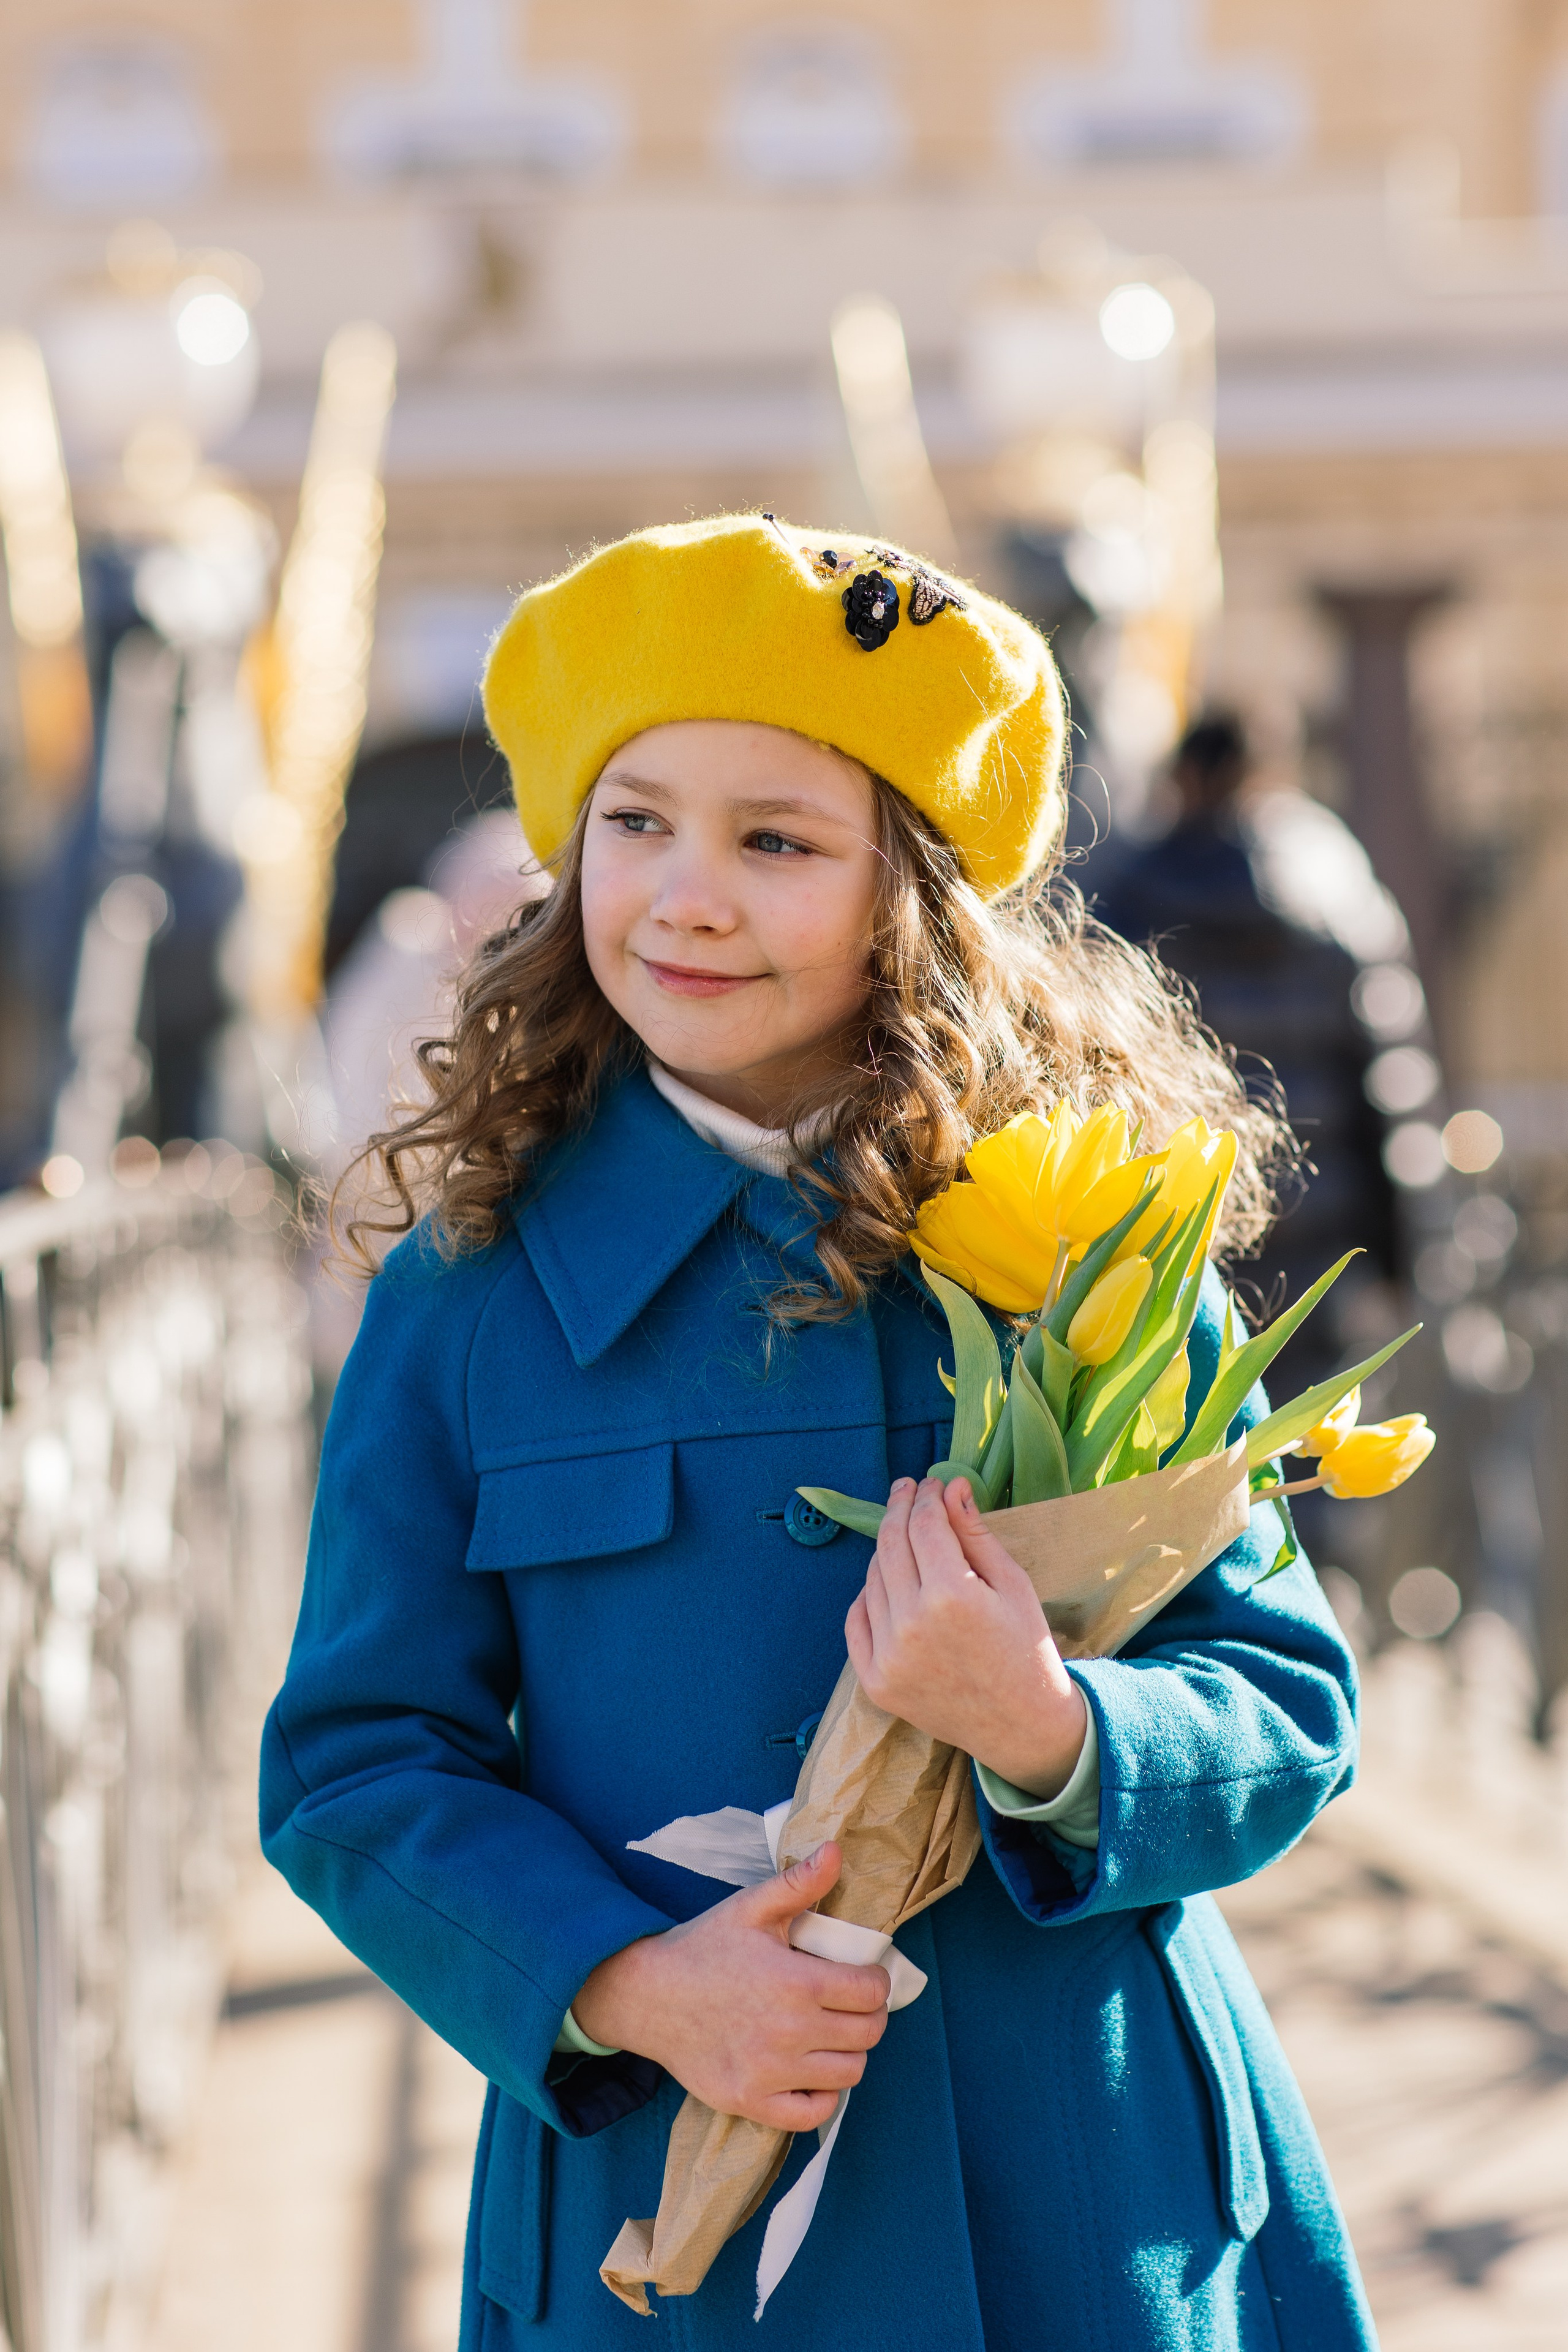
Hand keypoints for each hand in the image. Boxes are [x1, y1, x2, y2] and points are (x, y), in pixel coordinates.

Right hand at [571, 1842, 888, 2129]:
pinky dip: (822, 2096)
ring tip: (831, 2033)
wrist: (647, 1995)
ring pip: (848, 2074)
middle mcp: (789, 2032)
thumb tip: (837, 1850)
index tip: (863, 1975)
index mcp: (796, 1982)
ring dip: (849, 2052)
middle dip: (869, 2015)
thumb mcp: (750, 1908)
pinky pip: (813, 2113)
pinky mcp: (751, 2102)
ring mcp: (770, 2073)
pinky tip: (811, 2070)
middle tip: (851, 2004)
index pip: (872, 1991)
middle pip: (868, 2035)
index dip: (875, 1980)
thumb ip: (799, 1883)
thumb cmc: (703, 1948)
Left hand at [845, 1474, 1086, 1796]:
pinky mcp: (875, 1681)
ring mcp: (887, 1656)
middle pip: (890, 1544)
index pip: (923, 1525)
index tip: (930, 1483)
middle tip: (907, 1491)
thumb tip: (950, 1487)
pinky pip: (857, 1619)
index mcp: (952, 1596)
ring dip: (887, 1549)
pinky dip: (870, 1594)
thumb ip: (975, 1534)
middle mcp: (910, 1625)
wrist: (1022, 1725)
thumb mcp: (1013, 1584)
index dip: (925, 1496)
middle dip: (899, 1509)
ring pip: (872, 1578)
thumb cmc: (1026, 1649)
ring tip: (906, 1536)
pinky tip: (889, 1580)